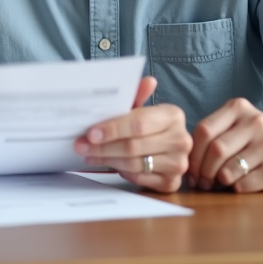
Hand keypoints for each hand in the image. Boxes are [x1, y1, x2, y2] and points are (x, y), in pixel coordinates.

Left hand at [74, 76, 191, 192]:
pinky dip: (121, 171)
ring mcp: (178, 163)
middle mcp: (181, 140)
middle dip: (103, 147)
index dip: (113, 129)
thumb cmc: (151, 126)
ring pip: (134, 164)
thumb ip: (138, 95)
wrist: (168, 149)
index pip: (139, 123)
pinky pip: (139, 178)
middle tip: (82, 145)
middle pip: (133, 146)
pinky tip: (109, 164)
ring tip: (90, 155)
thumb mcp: (142, 109)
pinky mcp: (171, 182)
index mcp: (174, 116)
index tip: (91, 133)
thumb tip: (148, 81)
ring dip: (107, 159)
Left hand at [187, 98, 262, 192]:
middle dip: (203, 170)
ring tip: (216, 182)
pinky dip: (234, 188)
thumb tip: (185, 161)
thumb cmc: (251, 136)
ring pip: (228, 170)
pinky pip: (243, 185)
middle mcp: (256, 123)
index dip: (193, 153)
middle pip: (216, 150)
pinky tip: (236, 184)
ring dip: (217, 181)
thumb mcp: (233, 122)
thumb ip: (211, 133)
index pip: (204, 130)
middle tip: (200, 181)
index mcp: (238, 107)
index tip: (190, 168)